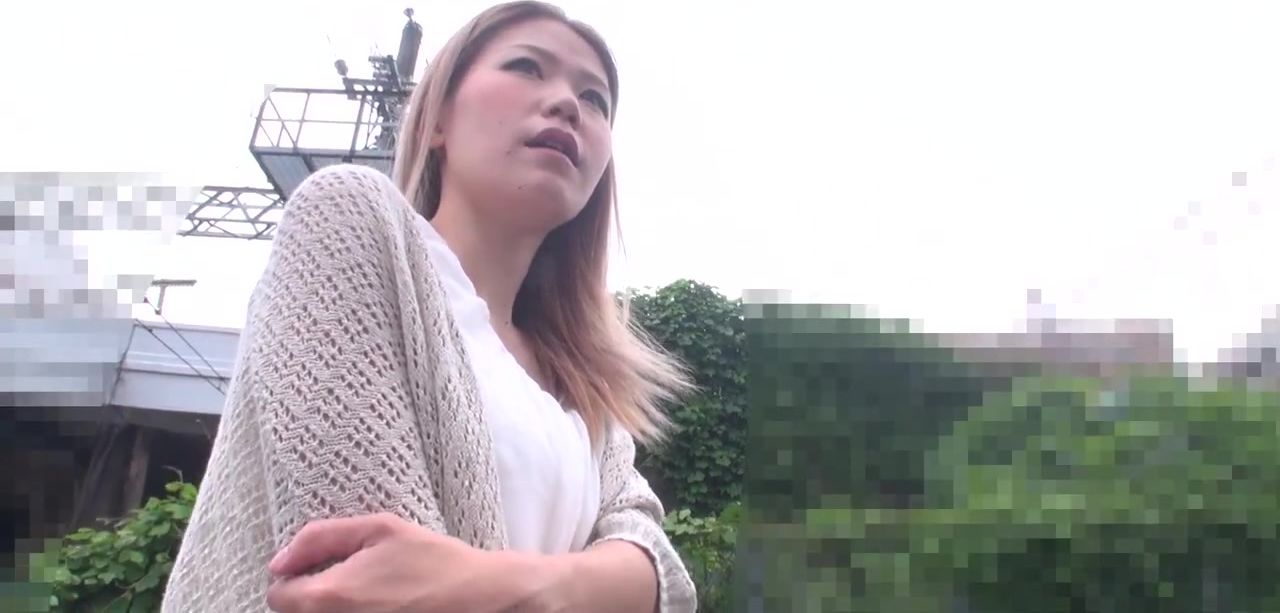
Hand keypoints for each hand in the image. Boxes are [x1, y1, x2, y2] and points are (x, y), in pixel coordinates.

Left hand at [265, 512, 548, 612]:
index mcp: (329, 596)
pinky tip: (380, 607)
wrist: (480, 598)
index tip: (320, 569)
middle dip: (311, 596)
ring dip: (332, 609)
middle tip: (348, 581)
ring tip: (368, 596)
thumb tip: (278, 560)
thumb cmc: (434, 561)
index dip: (294, 577)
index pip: (278, 595)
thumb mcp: (379, 529)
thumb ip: (320, 538)